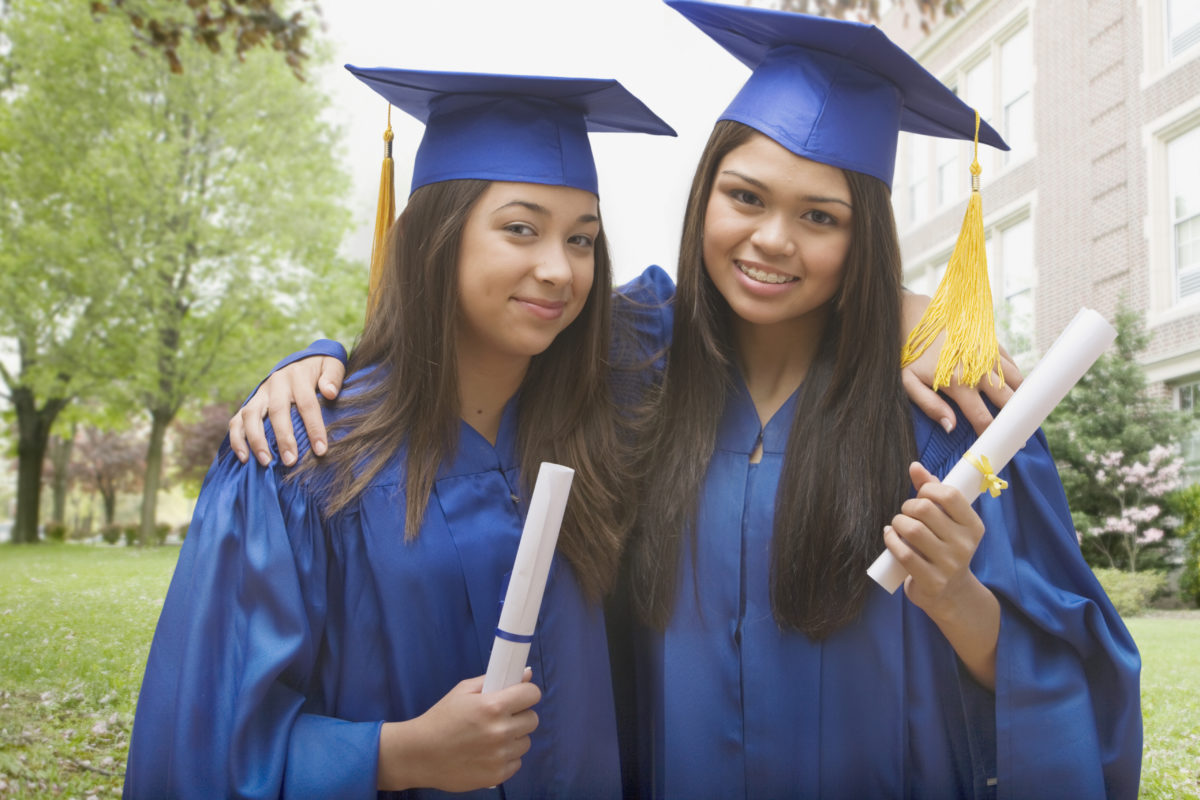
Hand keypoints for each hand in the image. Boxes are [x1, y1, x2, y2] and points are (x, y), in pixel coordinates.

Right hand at [228, 356, 344, 465]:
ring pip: (251, 416)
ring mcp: (260, 394)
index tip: (320, 450)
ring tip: (266, 462)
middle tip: (290, 461)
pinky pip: (237, 421)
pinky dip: (237, 440)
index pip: (306, 404)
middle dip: (283, 438)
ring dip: (256, 440)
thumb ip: (333, 377)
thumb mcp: (332, 365)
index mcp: (297, 376)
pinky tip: (244, 458)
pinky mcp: (250, 403)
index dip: (314, 428)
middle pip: (276, 412)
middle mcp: (275, 384)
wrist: (301, 361)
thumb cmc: (320, 370)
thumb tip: (330, 392)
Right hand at [377, 671, 540, 791]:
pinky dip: (506, 757)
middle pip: (533, 719)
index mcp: (493, 706)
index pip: (532, 694)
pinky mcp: (497, 775)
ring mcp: (500, 756)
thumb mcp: (463, 691)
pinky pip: (517, 762)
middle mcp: (500, 731)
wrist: (419, 754)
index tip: (519, 696)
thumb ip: (496, 680)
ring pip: (526, 742)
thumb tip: (527, 674)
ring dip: (514, 738)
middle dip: (520, 715)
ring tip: (491, 737)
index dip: (526, 693)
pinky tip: (488, 753)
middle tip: (502, 718)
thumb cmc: (441, 719)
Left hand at [883, 462, 999, 688]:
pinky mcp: (931, 581)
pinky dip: (891, 540)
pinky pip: (903, 553)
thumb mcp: (947, 521)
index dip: (927, 488)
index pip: (949, 494)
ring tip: (898, 526)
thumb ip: (932, 491)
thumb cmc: (945, 548)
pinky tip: (891, 537)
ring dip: (897, 523)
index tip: (921, 495)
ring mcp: (949, 565)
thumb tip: (914, 466)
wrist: (950, 594)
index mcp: (973, 526)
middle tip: (906, 514)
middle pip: (925, 509)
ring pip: (912, 530)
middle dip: (908, 506)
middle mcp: (965, 545)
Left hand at [899, 292, 1023, 434]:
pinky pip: (1012, 364)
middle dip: (1015, 421)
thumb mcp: (910, 383)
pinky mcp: (992, 342)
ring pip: (1016, 382)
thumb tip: (951, 428)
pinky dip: (1016, 379)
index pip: (983, 418)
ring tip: (1024, 416)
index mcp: (957, 383)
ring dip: (1021, 399)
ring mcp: (988, 354)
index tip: (1000, 447)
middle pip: (1008, 401)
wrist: (916, 318)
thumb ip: (931, 406)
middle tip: (1021, 437)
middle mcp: (978, 369)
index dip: (993, 435)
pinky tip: (1016, 390)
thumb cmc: (909, 354)